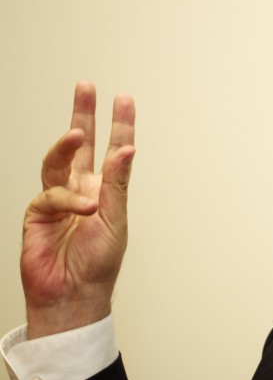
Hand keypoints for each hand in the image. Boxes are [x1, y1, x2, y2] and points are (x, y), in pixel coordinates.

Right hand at [21, 82, 135, 338]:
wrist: (74, 293)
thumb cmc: (99, 262)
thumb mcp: (116, 219)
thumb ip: (117, 182)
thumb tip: (127, 148)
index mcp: (105, 189)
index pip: (113, 150)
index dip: (119, 125)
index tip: (123, 99)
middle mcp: (81, 188)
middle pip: (80, 145)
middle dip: (82, 115)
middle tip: (85, 86)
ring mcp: (58, 198)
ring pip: (57, 160)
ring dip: (66, 145)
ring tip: (77, 133)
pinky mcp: (38, 212)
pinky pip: (50, 195)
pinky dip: (67, 199)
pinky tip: (82, 209)